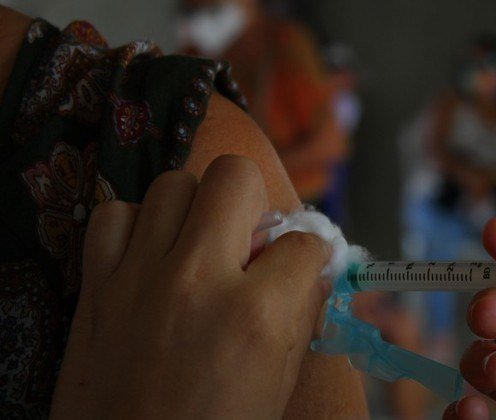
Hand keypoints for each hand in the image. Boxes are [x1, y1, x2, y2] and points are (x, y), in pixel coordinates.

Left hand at [50, 155, 331, 418]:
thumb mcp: (277, 383)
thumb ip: (300, 315)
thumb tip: (312, 268)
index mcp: (256, 315)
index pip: (303, 241)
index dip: (309, 252)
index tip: (300, 262)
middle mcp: (199, 280)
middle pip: (233, 175)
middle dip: (251, 201)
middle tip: (246, 237)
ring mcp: (141, 277)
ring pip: (172, 184)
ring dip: (193, 208)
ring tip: (195, 245)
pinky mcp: (96, 285)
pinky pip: (113, 214)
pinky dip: (134, 225)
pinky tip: (148, 255)